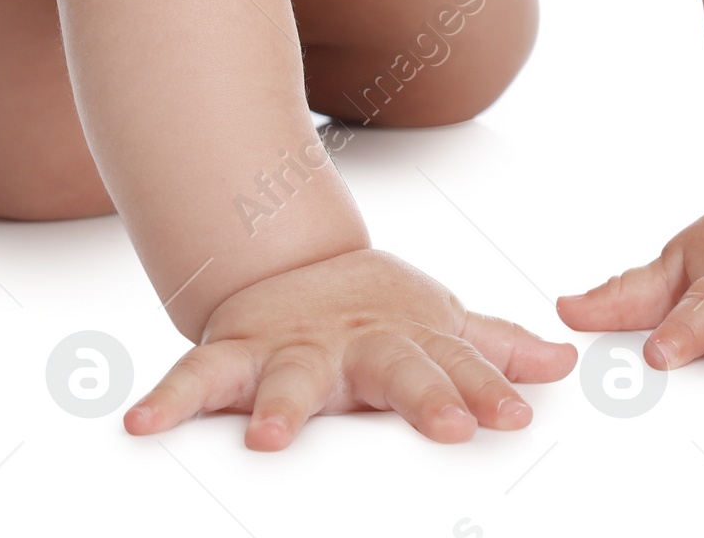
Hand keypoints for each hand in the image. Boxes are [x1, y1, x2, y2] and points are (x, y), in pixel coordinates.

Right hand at [125, 247, 577, 447]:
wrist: (290, 265)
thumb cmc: (375, 314)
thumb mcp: (439, 323)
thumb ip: (493, 349)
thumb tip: (562, 364)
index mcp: (407, 340)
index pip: (456, 368)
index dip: (485, 391)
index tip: (512, 418)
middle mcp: (353, 345)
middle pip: (393, 369)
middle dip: (421, 396)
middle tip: (447, 427)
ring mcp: (292, 350)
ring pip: (291, 377)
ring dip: (282, 408)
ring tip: (267, 439)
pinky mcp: (234, 355)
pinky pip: (196, 378)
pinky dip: (168, 399)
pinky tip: (141, 424)